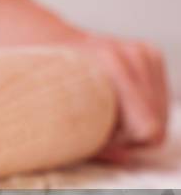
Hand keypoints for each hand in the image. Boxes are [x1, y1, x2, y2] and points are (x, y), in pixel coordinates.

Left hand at [0, 2, 168, 160]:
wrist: (36, 37)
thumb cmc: (38, 79)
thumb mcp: (50, 115)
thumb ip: (90, 140)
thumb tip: (125, 156)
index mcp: (112, 64)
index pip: (147, 129)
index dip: (118, 143)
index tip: (88, 134)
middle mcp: (134, 55)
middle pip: (155, 126)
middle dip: (125, 135)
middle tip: (89, 125)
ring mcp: (145, 52)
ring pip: (159, 116)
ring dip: (130, 123)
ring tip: (96, 111)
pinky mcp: (149, 54)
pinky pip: (157, 102)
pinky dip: (135, 110)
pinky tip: (108, 102)